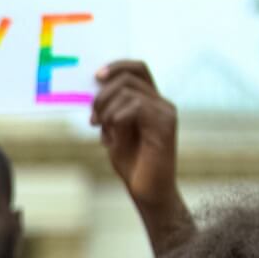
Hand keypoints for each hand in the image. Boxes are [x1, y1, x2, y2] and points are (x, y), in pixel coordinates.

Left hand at [91, 60, 178, 206]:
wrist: (147, 191)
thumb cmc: (131, 164)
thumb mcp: (112, 131)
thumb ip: (108, 111)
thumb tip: (94, 90)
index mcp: (150, 101)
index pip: (137, 68)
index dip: (117, 66)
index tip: (95, 76)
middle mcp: (161, 102)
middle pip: (128, 77)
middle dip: (102, 94)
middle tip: (93, 118)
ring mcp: (165, 112)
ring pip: (128, 91)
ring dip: (106, 108)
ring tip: (101, 128)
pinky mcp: (166, 124)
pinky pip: (135, 106)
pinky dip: (117, 118)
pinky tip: (113, 135)